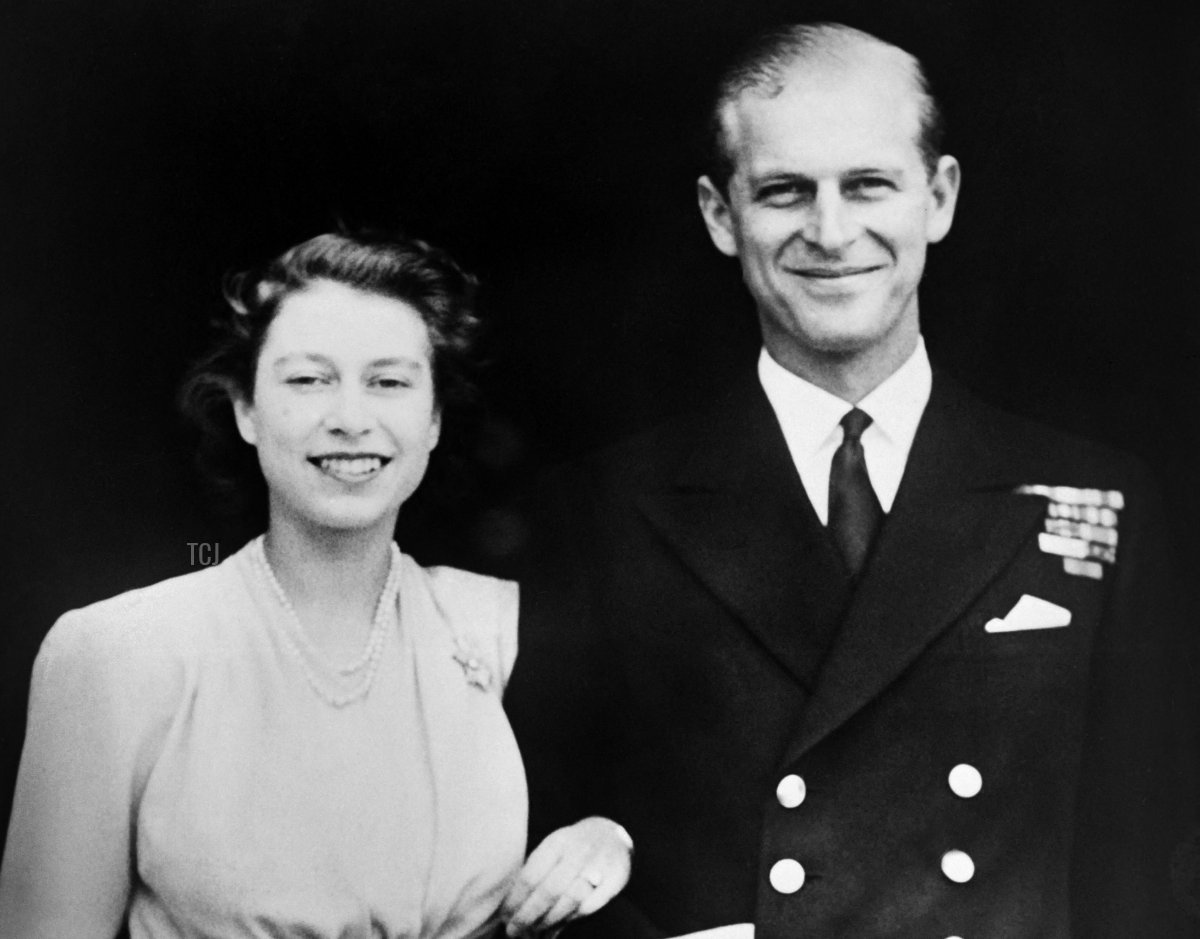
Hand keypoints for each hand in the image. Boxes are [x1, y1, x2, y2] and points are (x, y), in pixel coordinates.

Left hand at [502, 816, 632, 936]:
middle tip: (513, 931)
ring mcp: (599, 865)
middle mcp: (579, 851)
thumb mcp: (552, 848)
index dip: (516, 899)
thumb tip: (510, 905)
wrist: (611, 835)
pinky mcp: (615, 880)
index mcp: (558, 842)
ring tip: (532, 933)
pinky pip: (588, 907)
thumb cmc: (572, 847)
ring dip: (547, 921)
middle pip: (549, 891)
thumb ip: (534, 872)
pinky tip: (555, 927)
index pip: (532, 874)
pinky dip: (569, 920)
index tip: (505, 916)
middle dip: (528, 915)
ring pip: (569, 902)